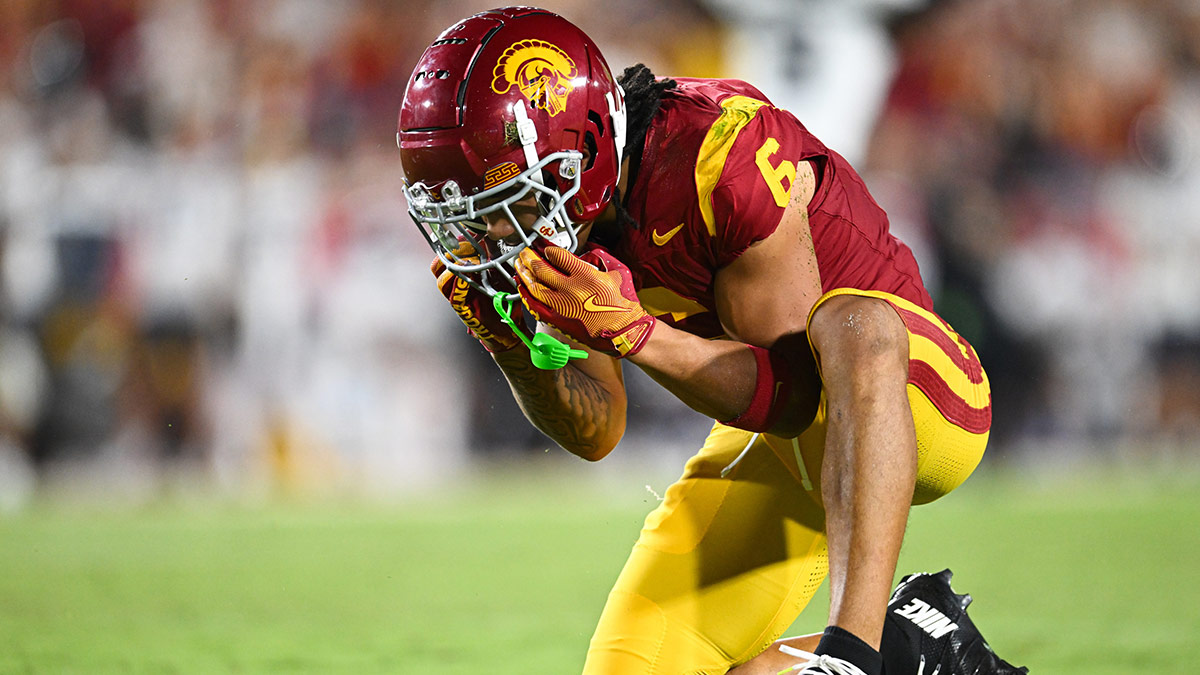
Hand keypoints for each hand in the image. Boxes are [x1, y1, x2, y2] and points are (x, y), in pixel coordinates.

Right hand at [431, 242, 521, 352]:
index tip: (466, 235)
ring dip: (452, 269)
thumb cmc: (504, 302)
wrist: (509, 328)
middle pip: (438, 267)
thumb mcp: (503, 275)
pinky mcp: (464, 312)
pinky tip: (465, 277)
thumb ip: (496, 259)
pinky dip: (458, 286)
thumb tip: (494, 240)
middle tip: (467, 247)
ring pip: (442, 282)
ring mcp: (459, 298)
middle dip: (450, 254)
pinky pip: (454, 298)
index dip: (454, 244)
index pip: (448, 256)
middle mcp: (457, 286)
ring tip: (467, 261)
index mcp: (464, 275)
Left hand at [514, 245, 655, 357]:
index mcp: (586, 275)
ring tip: (518, 267)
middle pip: (541, 269)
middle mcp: (571, 289)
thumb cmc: (623, 303)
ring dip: (524, 275)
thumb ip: (600, 259)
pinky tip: (522, 288)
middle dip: (530, 259)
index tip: (546, 250)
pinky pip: (536, 307)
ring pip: (534, 287)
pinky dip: (527, 296)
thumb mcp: (617, 271)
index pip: (558, 256)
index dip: (549, 250)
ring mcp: (562, 306)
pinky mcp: (558, 321)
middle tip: (524, 254)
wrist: (625, 331)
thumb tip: (585, 254)